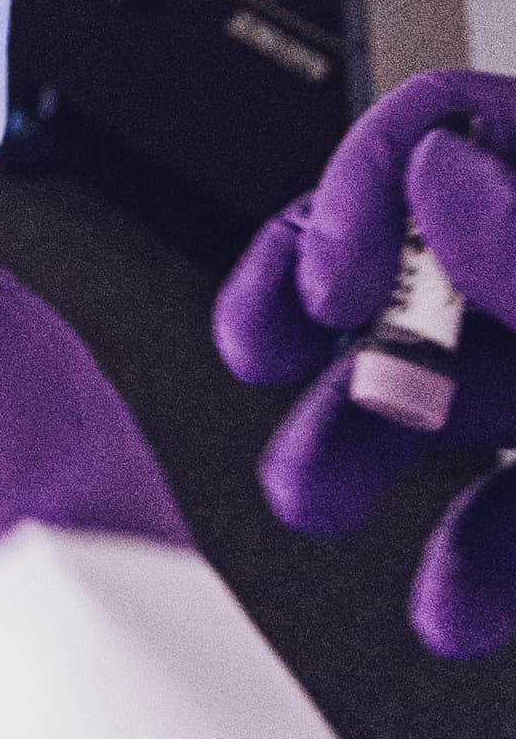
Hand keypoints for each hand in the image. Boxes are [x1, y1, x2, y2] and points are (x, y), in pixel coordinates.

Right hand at [214, 73, 515, 652]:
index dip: (367, 184)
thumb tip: (435, 180)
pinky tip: (447, 610)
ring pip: (463, 389)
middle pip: (433, 262)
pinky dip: (474, 555)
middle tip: (264, 378)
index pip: (458, 128)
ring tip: (310, 494)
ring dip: (369, 442)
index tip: (322, 284)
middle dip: (332, 326)